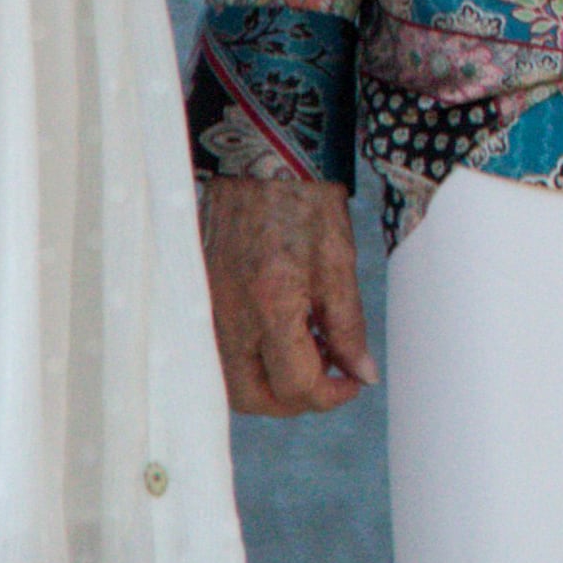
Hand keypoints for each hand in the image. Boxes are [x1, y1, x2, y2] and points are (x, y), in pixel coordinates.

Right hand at [204, 176, 379, 412]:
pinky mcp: (202, 301)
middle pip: (255, 399)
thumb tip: (361, 374)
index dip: (330, 396)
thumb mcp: (339, 264)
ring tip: (307, 354)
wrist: (262, 160)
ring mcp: (210, 311)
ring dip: (271, 385)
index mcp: (272, 305)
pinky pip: (221, 355)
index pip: (295, 386)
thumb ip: (348, 327)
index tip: (350, 382)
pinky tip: (280, 337)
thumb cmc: (305, 203)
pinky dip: (251, 363)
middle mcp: (231, 316)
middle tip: (328, 379)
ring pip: (233, 383)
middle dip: (296, 402)